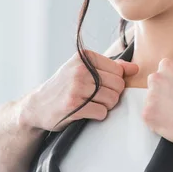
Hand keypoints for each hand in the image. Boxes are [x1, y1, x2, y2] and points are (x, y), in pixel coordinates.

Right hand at [17, 50, 138, 130]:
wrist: (37, 106)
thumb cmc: (65, 86)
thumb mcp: (84, 70)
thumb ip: (111, 67)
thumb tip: (135, 68)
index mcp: (85, 56)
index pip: (119, 70)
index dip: (114, 82)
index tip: (100, 86)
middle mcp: (80, 69)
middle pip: (118, 85)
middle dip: (112, 95)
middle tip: (97, 98)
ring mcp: (76, 87)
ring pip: (112, 99)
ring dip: (105, 106)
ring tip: (91, 104)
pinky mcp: (74, 105)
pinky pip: (102, 112)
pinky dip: (98, 115)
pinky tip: (86, 111)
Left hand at [142, 58, 172, 148]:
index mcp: (168, 66)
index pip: (163, 71)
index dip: (171, 82)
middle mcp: (156, 79)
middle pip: (154, 85)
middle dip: (162, 93)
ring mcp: (150, 97)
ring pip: (151, 102)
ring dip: (160, 109)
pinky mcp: (147, 115)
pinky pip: (149, 118)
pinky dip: (158, 122)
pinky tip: (172, 123)